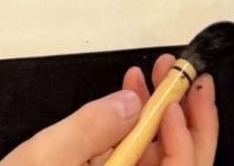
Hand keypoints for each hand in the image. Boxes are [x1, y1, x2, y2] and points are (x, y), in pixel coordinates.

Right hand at [0, 61, 217, 165]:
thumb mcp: (47, 157)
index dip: (186, 134)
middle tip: (186, 77)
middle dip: (186, 117)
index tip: (175, 95)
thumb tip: (130, 103)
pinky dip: (138, 127)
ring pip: (160, 160)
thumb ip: (91, 128)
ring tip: (154, 77)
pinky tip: (130, 98)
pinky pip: (138, 160)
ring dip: (161, 115)